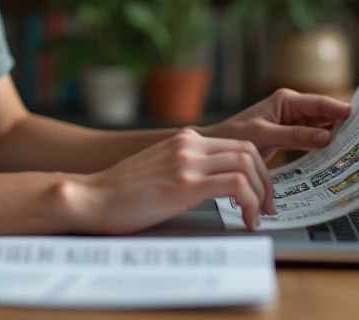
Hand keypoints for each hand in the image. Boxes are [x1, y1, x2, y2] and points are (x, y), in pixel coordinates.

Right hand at [75, 128, 274, 233]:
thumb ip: (184, 167)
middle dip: (266, 180)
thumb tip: (212, 184)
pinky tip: (244, 218)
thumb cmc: (120, 192)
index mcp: (183, 139)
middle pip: (248, 150)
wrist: (92, 197)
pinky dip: (249, 202)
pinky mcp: (185, 184)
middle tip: (267, 206)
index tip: (259, 192)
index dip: (257, 168)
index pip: (237, 143)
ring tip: (258, 215)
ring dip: (261, 192)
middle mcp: (188, 144)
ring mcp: (187, 161)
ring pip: (247, 163)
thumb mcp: (159, 169)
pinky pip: (236, 184)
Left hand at [200, 89, 351, 161]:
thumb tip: (326, 136)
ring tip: (357, 145)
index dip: (339, 108)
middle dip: (343, 122)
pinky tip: (337, 154)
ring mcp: (293, 121)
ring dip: (336, 135)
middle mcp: (292, 107)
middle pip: (324, 114)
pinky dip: (324, 145)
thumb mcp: (265, 136)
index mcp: (286, 100)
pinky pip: (313, 138)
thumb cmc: (235, 136)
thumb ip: (295, 136)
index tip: (358, 115)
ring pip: (321, 127)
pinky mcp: (291, 135)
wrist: (220, 148)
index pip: (319, 103)